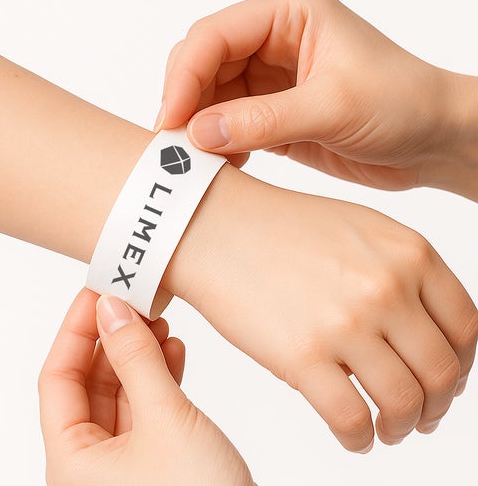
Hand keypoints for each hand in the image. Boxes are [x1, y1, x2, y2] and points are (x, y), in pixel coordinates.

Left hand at [39, 288, 252, 485]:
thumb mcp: (165, 419)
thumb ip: (136, 360)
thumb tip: (113, 309)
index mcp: (73, 463)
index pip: (58, 379)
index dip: (76, 330)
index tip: (98, 292)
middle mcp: (93, 464)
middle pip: (90, 382)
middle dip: (114, 337)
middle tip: (134, 299)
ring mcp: (126, 461)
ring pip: (122, 391)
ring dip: (139, 354)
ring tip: (159, 320)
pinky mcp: (156, 458)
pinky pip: (147, 406)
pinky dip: (160, 375)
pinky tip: (174, 352)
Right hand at [156, 0, 477, 198]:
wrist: (432, 140)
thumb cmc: (404, 103)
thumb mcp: (332, 107)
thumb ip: (262, 120)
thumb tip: (199, 133)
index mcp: (289, 14)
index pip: (214, 37)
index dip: (184, 77)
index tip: (171, 121)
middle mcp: (274, 41)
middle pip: (203, 65)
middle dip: (185, 103)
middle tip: (176, 145)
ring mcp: (270, 80)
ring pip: (210, 99)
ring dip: (199, 129)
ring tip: (196, 160)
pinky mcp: (271, 114)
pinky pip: (228, 125)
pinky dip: (218, 146)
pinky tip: (221, 165)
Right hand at [166, 166, 477, 452]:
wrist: (215, 227)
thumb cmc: (278, 228)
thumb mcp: (356, 230)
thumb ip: (398, 272)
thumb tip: (421, 333)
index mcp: (407, 252)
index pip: (464, 328)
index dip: (459, 365)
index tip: (444, 381)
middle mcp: (385, 287)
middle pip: (441, 373)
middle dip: (434, 406)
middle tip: (418, 416)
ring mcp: (345, 322)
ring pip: (403, 404)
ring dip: (400, 427)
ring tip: (384, 429)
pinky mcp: (302, 356)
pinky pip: (352, 420)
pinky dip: (359, 439)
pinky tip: (353, 435)